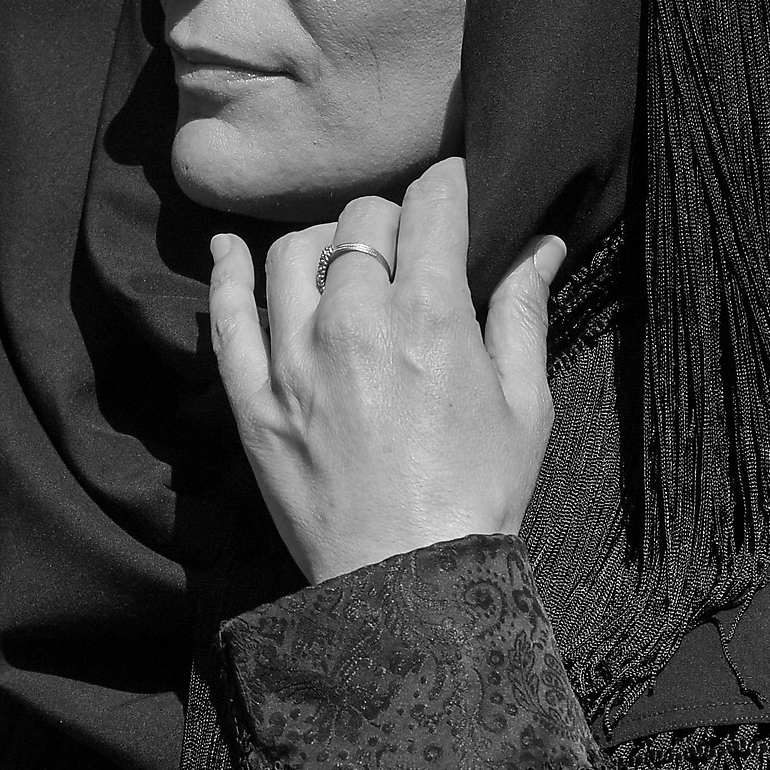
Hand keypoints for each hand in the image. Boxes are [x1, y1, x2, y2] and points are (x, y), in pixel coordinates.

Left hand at [210, 156, 563, 583]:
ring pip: (294, 252)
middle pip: (363, 220)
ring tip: (343, 263)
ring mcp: (294, 356)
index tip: (453, 190)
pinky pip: (226, 314)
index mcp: (433, 313)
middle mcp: (356, 318)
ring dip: (325, 244)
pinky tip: (231, 253)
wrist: (407, 584)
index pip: (433, 203)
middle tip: (408, 247)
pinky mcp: (253, 397)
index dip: (448, 185)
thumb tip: (543, 243)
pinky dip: (227, 273)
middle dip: (393, 220)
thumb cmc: (478, 495)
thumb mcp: (526, 403)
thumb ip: (525, 312)